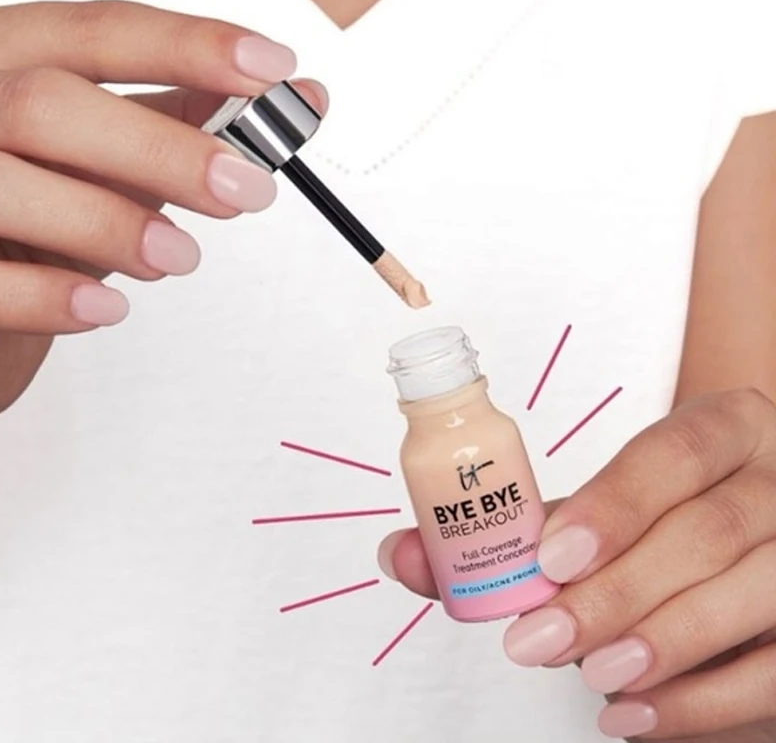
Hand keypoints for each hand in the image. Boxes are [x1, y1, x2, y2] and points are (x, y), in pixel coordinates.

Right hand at [0, 0, 326, 420]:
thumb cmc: (38, 219)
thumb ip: (189, 125)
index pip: (90, 33)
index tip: (270, 69)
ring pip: (3, 182)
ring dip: (112, 224)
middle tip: (246, 189)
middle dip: (162, 149)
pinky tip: (105, 309)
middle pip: (45, 104)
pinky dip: (49, 296)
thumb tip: (299, 98)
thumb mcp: (108, 161)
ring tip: (180, 257)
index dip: (185, 47)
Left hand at [379, 389, 775, 740]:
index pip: (676, 452)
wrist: (760, 532)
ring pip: (758, 598)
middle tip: (541, 641)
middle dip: (620, 592)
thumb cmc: (666, 514)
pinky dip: (707, 704)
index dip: (616, 505)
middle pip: (711, 531)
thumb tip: (401, 553)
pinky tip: (637, 715)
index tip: (551, 559)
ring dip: (666, 646)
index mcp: (726, 427)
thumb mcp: (605, 505)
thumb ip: (516, 530)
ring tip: (594, 679)